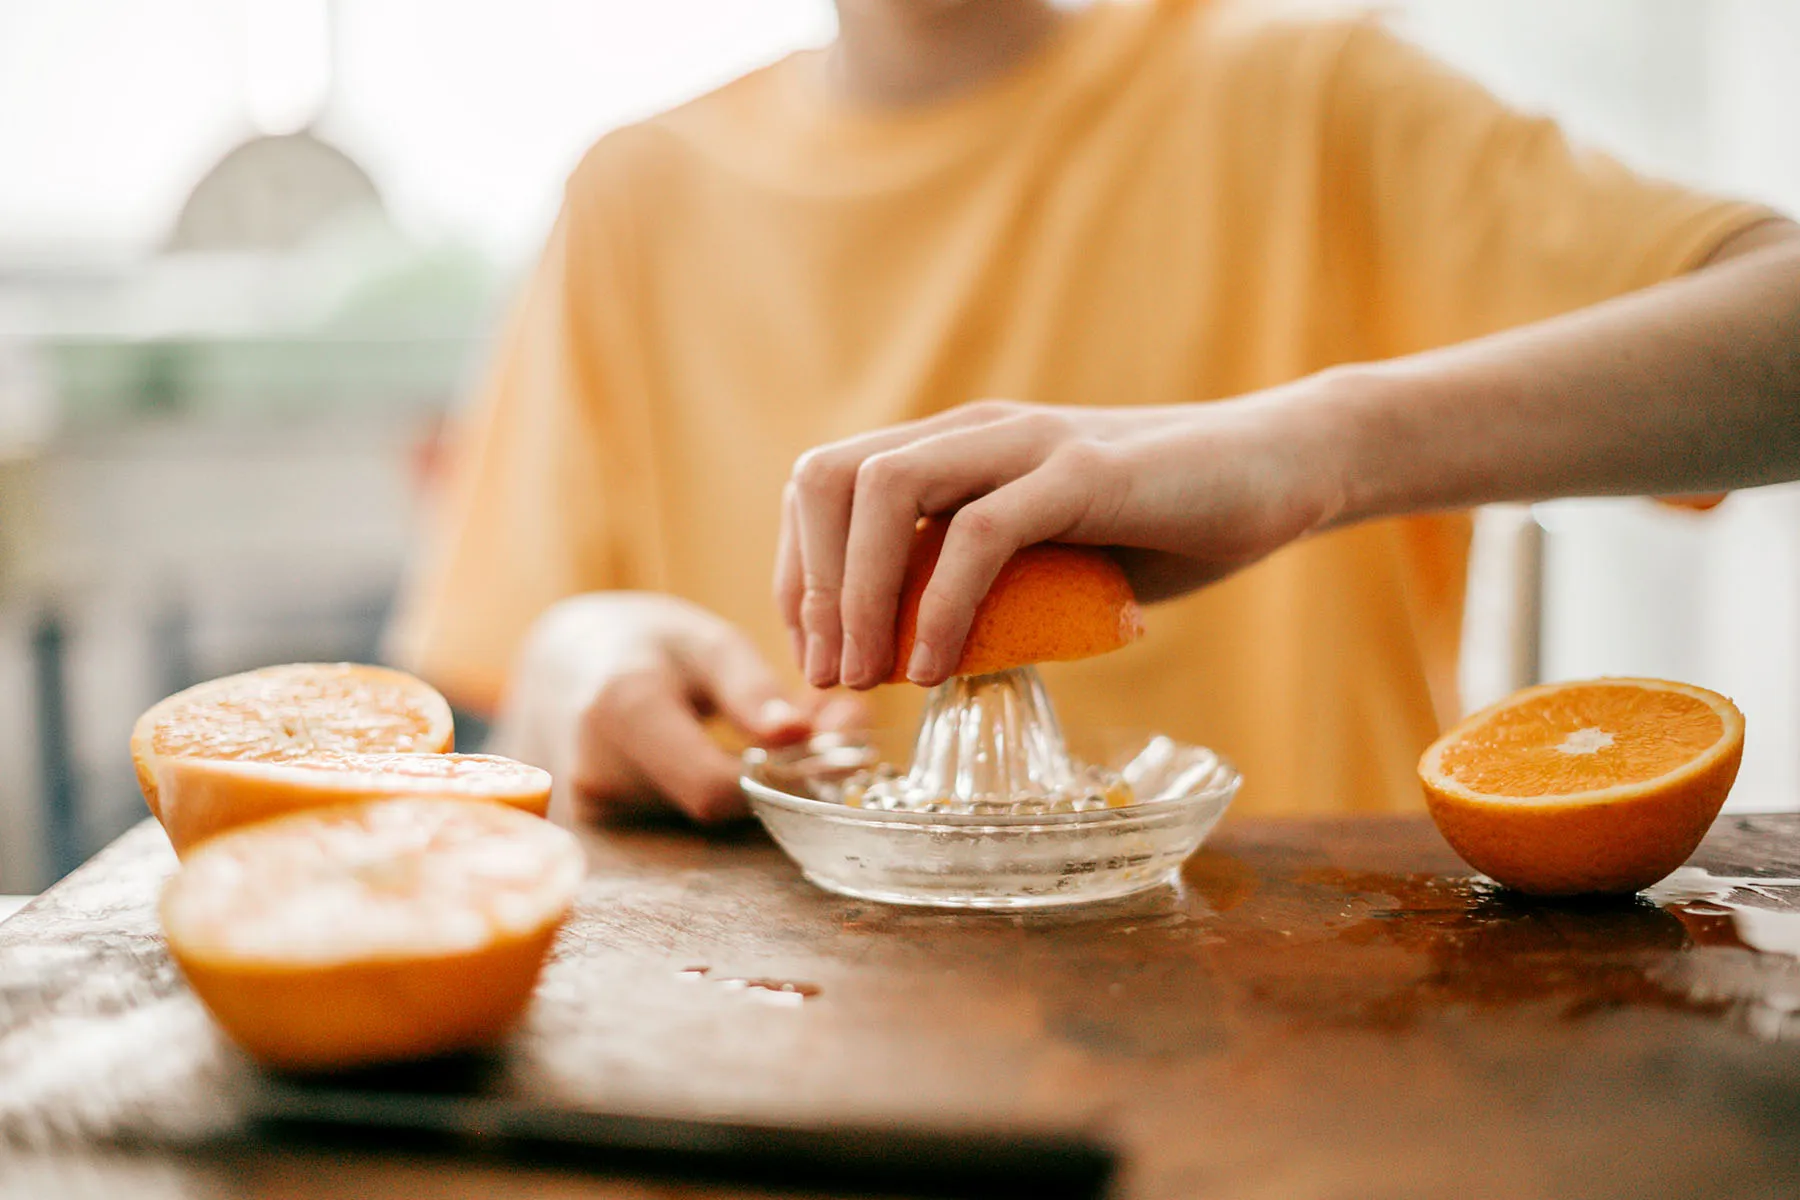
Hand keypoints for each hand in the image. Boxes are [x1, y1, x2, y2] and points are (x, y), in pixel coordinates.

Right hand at [498, 593, 865, 822]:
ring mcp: (596, 807)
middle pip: (715, 803)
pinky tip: (736, 755)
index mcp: (623, 710)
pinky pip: (683, 818)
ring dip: (756, 782)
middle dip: (781, 773)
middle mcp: (599, 770)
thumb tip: (801, 735)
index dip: (780, 775)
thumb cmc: (646, 643)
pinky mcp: (604, 826)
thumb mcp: (705, 642)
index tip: (831, 739)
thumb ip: (751, 690)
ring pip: (705, 815)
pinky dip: (722, 791)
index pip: (716, 785)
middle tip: (837, 724)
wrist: (564, 664)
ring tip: (782, 730)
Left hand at [776, 390, 1345, 689]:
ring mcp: (1028, 443)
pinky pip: (982, 532)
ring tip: (870, 676)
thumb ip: (989, 588)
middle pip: (832, 477)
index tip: (816, 650)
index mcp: (958, 444)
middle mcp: (977, 430)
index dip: (801, 569)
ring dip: (859, 593)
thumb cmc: (1166, 520)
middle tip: (831, 676)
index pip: (827, 481)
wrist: (1279, 467)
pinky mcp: (1084, 474)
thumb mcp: (1054, 560)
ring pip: (886, 489)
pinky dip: (940, 605)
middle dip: (814, 586)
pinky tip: (934, 668)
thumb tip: (921, 659)